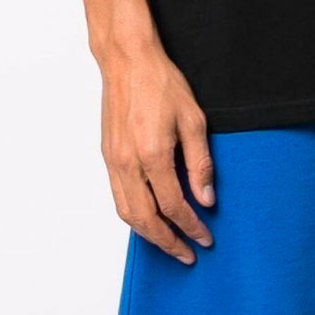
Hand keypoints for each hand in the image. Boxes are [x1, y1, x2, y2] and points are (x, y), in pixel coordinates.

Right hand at [99, 40, 214, 262]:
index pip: (174, 206)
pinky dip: (133, 214)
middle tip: (187, 254)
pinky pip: (118, 196)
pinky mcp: (107, 155)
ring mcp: (114, 161)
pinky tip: (148, 216)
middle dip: (167, 242)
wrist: (127, 60)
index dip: (191, 226)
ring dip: (148, 234)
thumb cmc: (161, 83)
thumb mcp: (193, 119)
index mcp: (153, 154)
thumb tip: (206, 198)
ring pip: (126, 213)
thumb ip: (200, 162)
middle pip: (146, 219)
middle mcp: (128, 163)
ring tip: (169, 242)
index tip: (205, 237)